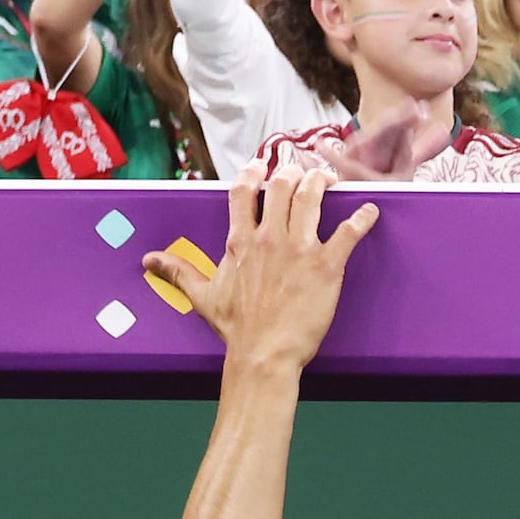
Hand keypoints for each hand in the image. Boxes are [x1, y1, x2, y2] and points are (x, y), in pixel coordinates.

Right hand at [155, 166, 374, 368]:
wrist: (264, 353)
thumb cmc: (236, 328)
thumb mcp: (203, 296)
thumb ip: (178, 271)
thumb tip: (149, 261)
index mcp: (240, 241)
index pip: (243, 192)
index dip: (254, 173)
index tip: (261, 165)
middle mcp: (269, 238)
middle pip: (281, 187)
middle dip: (292, 172)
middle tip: (302, 172)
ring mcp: (299, 249)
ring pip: (311, 198)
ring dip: (321, 182)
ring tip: (328, 179)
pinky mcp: (326, 266)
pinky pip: (348, 233)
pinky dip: (361, 218)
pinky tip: (370, 211)